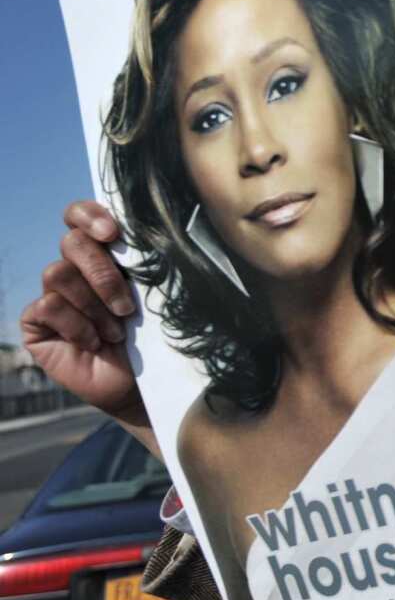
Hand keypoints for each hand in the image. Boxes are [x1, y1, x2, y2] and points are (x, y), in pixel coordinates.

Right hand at [20, 201, 151, 445]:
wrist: (141, 383)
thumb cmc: (152, 337)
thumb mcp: (153, 296)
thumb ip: (143, 263)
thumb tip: (151, 231)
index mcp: (103, 253)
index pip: (80, 215)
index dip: (90, 216)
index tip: (113, 233)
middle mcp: (74, 268)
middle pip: (71, 242)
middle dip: (102, 273)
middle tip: (126, 306)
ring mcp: (52, 294)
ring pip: (57, 273)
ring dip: (93, 305)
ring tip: (116, 332)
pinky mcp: (36, 322)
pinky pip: (48, 307)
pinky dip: (78, 326)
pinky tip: (95, 343)